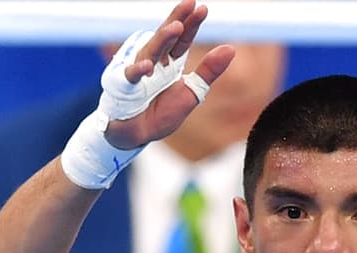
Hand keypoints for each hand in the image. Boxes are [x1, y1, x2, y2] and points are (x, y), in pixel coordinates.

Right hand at [105, 0, 234, 149]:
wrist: (136, 136)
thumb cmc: (161, 113)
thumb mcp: (191, 92)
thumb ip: (209, 71)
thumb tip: (231, 48)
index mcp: (170, 63)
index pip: (182, 40)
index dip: (192, 25)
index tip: (202, 8)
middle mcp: (154, 62)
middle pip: (166, 37)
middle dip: (178, 19)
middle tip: (190, 3)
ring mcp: (139, 72)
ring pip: (151, 51)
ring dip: (163, 39)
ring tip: (177, 27)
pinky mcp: (125, 87)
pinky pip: (131, 76)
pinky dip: (138, 70)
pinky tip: (148, 66)